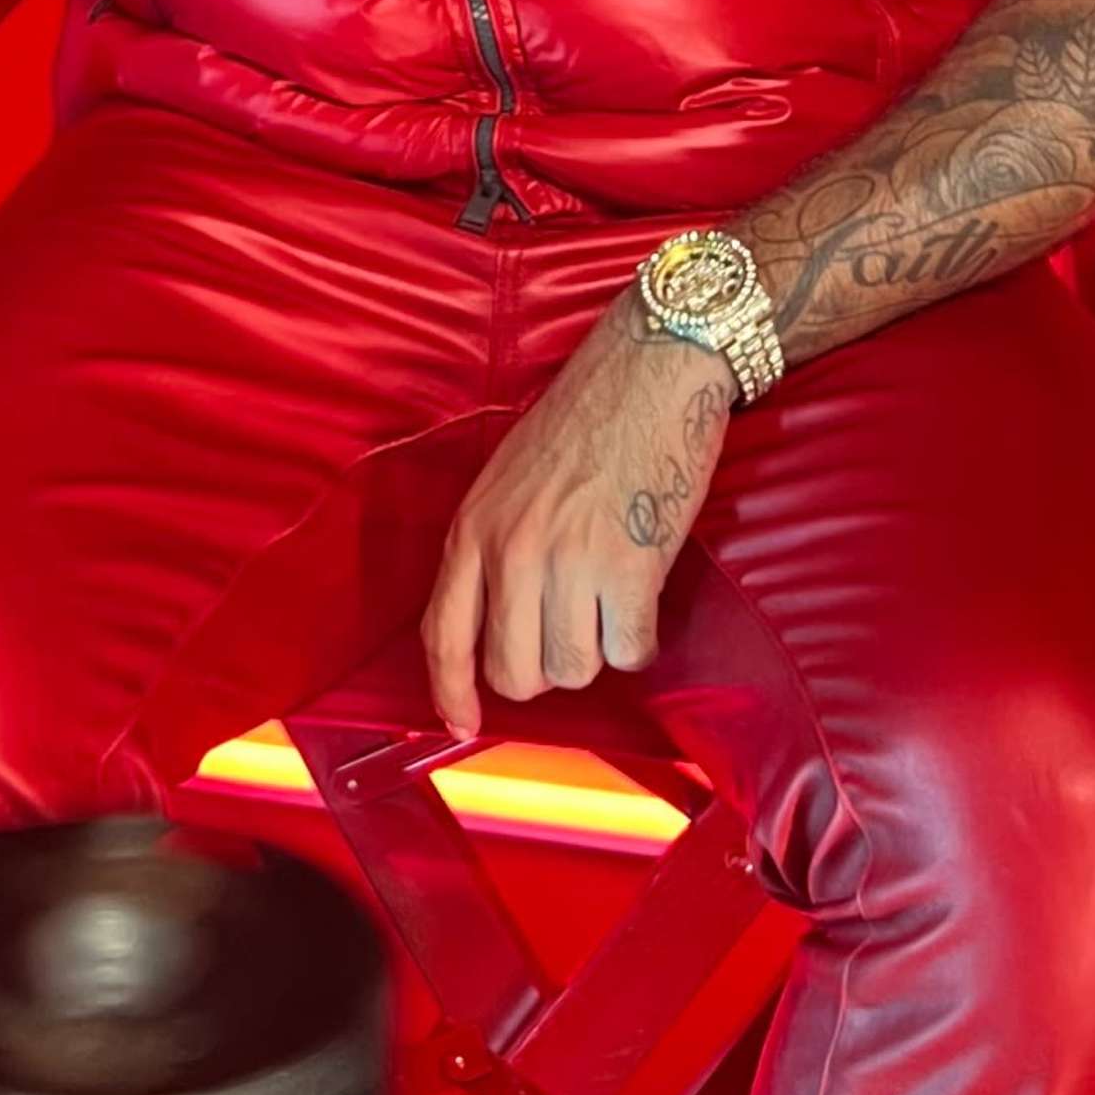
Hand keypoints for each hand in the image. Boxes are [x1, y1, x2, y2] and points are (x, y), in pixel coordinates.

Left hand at [422, 306, 731, 742]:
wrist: (651, 370)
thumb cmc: (584, 420)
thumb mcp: (508, 480)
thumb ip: (494, 549)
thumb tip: (502, 628)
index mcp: (473, 526)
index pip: (443, 634)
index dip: (450, 692)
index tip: (463, 725)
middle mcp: (511, 549)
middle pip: (514, 672)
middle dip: (546, 668)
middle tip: (573, 630)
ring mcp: (568, 561)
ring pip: (574, 669)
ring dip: (598, 648)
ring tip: (612, 596)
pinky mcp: (629, 567)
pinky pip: (629, 650)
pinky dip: (640, 637)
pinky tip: (643, 594)